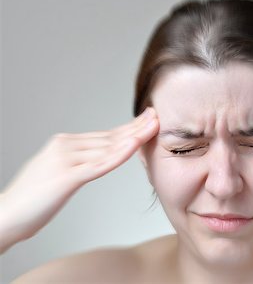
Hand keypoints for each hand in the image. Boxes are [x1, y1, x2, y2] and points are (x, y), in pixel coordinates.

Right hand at [0, 108, 158, 252]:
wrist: (5, 216)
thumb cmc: (33, 198)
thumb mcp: (60, 172)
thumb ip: (80, 162)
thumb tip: (101, 157)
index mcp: (65, 143)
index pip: (105, 134)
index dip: (129, 127)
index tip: (148, 119)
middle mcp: (66, 145)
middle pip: (110, 137)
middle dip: (137, 127)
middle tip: (157, 116)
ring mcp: (66, 160)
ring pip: (108, 148)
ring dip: (134, 137)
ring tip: (155, 127)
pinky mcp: (66, 177)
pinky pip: (99, 165)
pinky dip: (119, 154)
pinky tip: (135, 145)